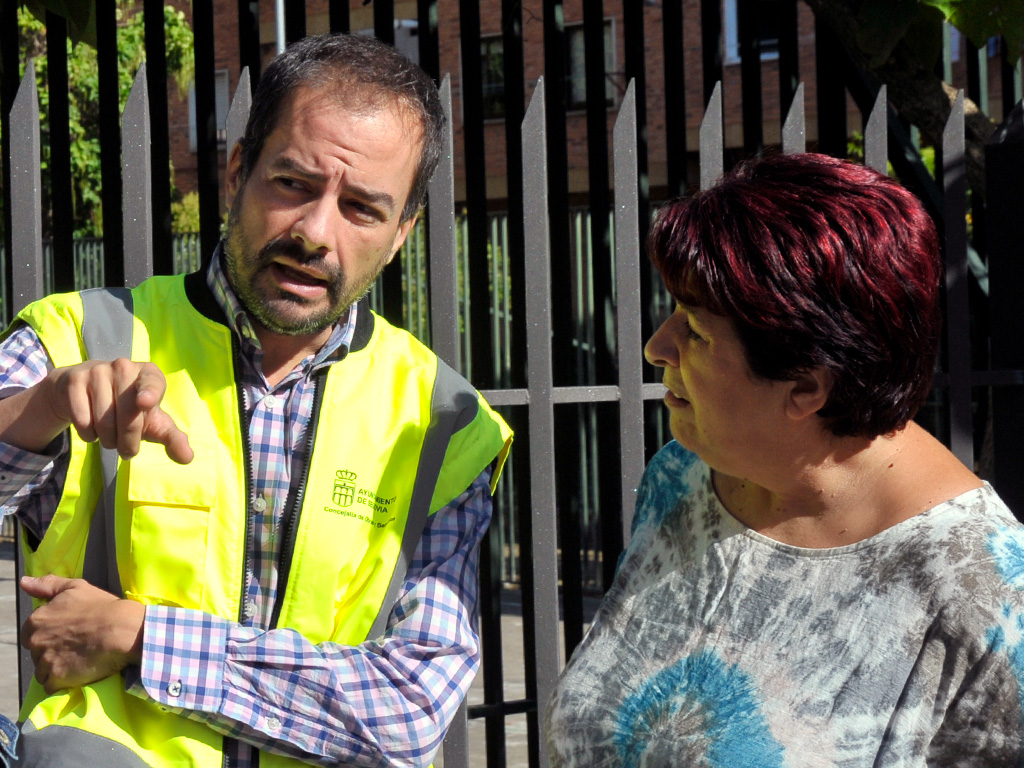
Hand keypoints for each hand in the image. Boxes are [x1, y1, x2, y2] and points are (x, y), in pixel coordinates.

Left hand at [20, 574, 144, 693]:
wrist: (123, 630)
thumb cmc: (101, 606)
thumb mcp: (76, 587)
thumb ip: (47, 585)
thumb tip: (23, 582)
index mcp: (36, 620)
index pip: (31, 633)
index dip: (49, 634)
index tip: (67, 633)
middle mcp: (36, 641)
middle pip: (36, 653)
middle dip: (51, 652)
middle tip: (74, 646)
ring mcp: (45, 661)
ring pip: (42, 671)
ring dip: (56, 668)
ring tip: (78, 660)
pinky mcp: (56, 679)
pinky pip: (51, 686)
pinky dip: (62, 682)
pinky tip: (78, 672)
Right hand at [45, 359, 192, 462]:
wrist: (81, 394)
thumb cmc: (126, 409)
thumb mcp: (151, 423)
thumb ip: (171, 438)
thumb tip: (188, 458)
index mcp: (149, 373)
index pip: (152, 383)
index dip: (149, 393)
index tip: (145, 403)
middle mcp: (124, 366)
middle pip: (128, 414)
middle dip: (128, 441)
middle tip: (127, 451)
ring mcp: (97, 370)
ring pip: (103, 419)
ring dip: (107, 440)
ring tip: (109, 436)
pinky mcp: (74, 380)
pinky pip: (82, 419)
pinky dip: (87, 433)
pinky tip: (90, 427)